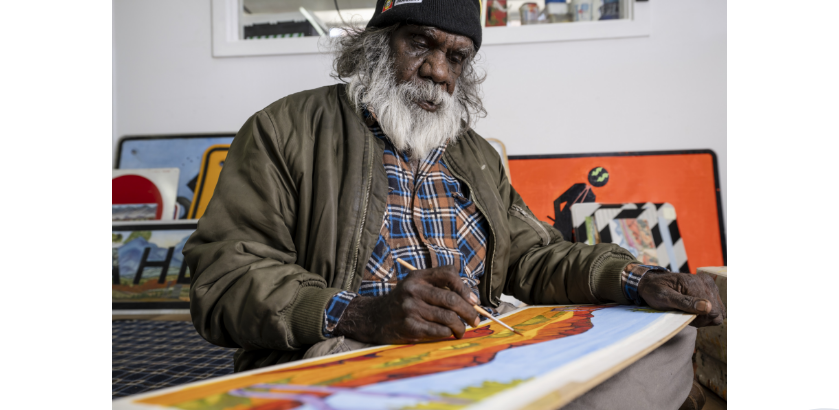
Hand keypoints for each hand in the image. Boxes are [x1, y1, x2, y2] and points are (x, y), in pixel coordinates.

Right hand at [334, 265, 480, 343]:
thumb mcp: (415, 285)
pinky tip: (448, 334)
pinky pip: (439, 331)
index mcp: (418, 277)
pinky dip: (448, 334)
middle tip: (476, 321)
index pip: (448, 274)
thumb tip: (471, 300)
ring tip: (462, 331)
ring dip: (461, 327)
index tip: (473, 301)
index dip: (465, 288)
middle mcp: (414, 290)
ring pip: (448, 318)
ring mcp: (411, 309)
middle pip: (452, 300)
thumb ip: (438, 287)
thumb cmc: (402, 301)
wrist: (374, 317)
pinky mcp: (410, 327)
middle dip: (469, 313)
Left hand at [636, 267, 725, 326]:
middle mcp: (707, 283)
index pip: (713, 311)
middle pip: (718, 312)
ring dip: (705, 317)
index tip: (686, 316)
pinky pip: (716, 307)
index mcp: (697, 283)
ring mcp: (709, 286)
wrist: (650, 282)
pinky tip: (693, 311)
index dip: (701, 319)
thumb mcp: (665, 298)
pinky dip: (706, 313)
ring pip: (719, 311)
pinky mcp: (708, 289)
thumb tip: (707, 307)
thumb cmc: (654, 290)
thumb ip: (685, 302)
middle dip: (703, 319)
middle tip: (686, 315)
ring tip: (688, 313)